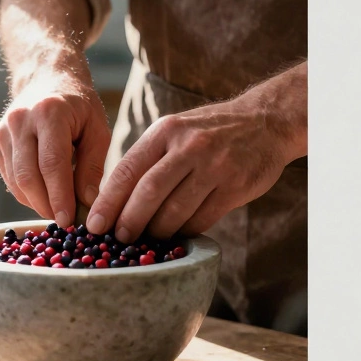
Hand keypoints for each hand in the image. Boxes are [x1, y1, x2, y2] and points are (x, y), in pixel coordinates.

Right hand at [0, 70, 111, 226]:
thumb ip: (94, 165)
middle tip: (66, 222)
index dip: (60, 196)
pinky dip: (27, 194)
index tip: (70, 220)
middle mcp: (19, 120)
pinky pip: (10, 178)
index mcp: (49, 113)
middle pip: (28, 176)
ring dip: (37, 203)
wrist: (47, 78)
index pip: (52, 164)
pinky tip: (45, 196)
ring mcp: (3, 131)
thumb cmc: (79, 106)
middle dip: (47, 205)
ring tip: (59, 210)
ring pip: (16, 181)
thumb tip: (89, 203)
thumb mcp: (98, 129)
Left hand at [86, 64, 306, 242]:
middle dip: (129, 222)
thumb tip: (112, 200)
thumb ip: (149, 159)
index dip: (108, 202)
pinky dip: (186, 231)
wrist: (266, 122)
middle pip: (149, 193)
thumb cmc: (211, 131)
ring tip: (149, 239)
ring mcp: (215, 166)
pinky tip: (179, 233)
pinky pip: (202, 219)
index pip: (128, 170)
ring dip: (157, 231)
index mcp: (167, 131)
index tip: (94, 225)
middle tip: (120, 238)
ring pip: (175, 211)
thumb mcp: (177, 130)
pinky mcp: (235, 186)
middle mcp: (190, 146)